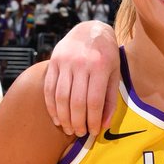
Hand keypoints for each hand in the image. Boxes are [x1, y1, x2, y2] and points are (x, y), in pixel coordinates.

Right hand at [43, 21, 119, 136]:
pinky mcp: (53, 61)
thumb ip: (110, 100)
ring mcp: (65, 62)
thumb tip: (103, 125)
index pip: (94, 101)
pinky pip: (49, 88)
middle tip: (80, 133)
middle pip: (76, 101)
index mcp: (100, 67)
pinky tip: (56, 118)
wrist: (90, 30)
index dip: (93, 120)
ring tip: (68, 129)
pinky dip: (51, 106)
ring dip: (63, 117)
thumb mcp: (115, 74)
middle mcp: (81, 64)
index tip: (93, 132)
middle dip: (77, 122)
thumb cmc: (107, 55)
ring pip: (60, 97)